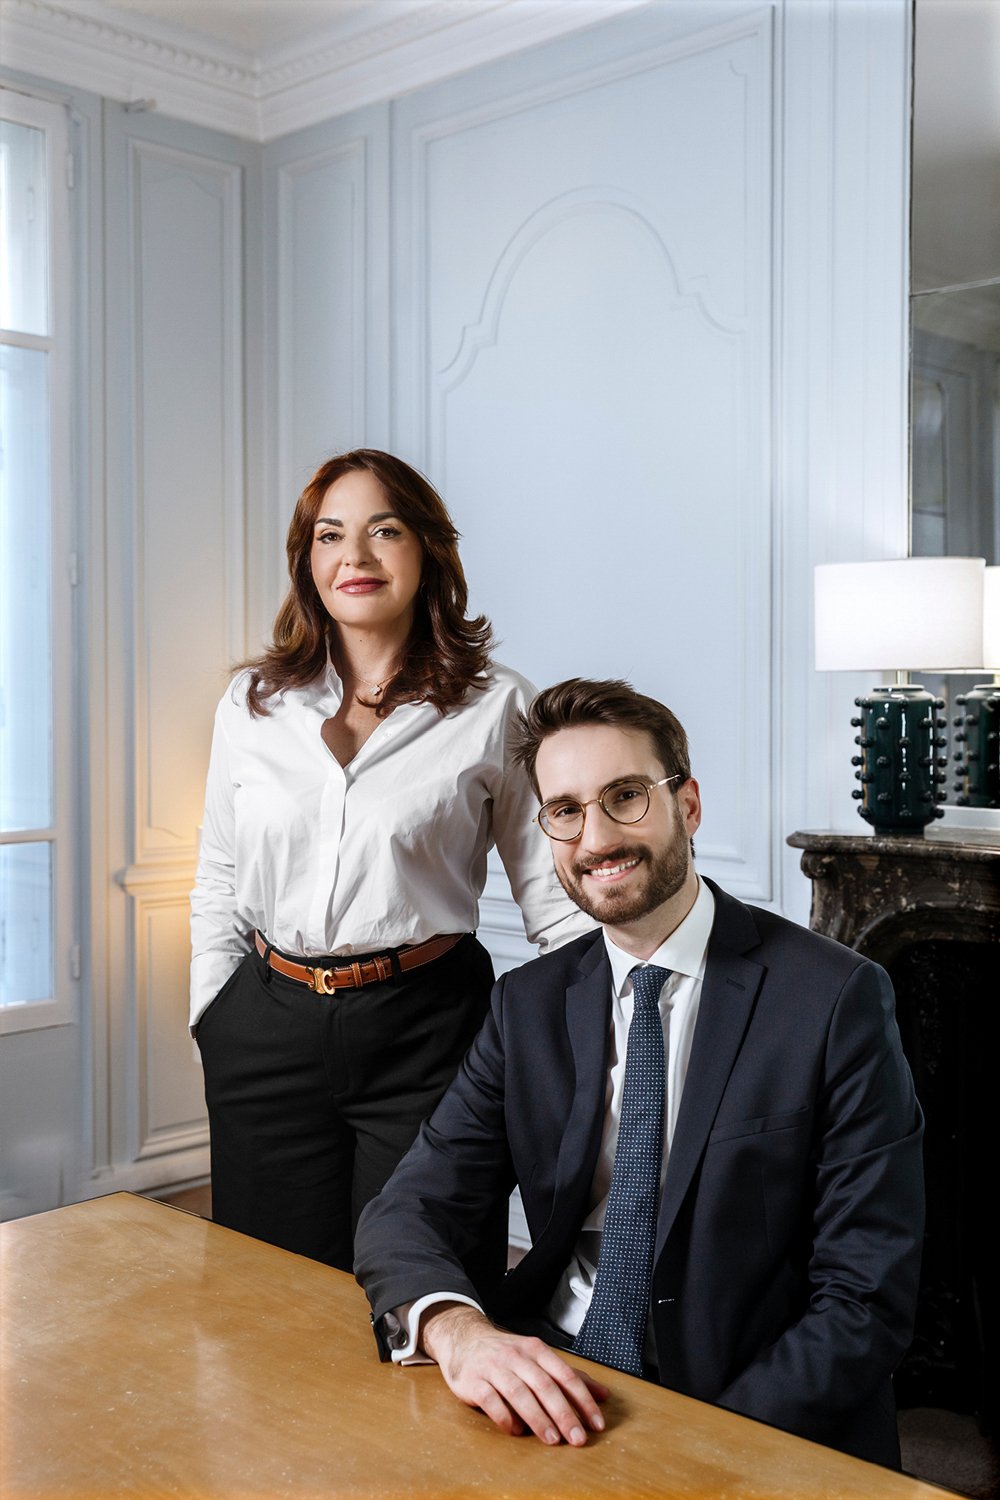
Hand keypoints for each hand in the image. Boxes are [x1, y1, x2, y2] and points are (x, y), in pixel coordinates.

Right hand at [419, 1302, 608, 1444]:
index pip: (565, 1375)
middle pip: (544, 1385)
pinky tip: (515, 1430)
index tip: (596, 1423)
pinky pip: (490, 1400)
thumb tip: (604, 1394)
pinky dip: (504, 1416)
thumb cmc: (507, 1354)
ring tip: (552, 1439)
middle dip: (563, 1413)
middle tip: (577, 1438)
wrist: (464, 1339)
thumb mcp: (539, 1358)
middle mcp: (516, 1356)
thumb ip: (569, 1376)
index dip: (583, 1399)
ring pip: (519, 1393)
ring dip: (537, 1418)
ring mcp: (493, 1368)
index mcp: (536, 1350)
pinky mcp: (473, 1381)